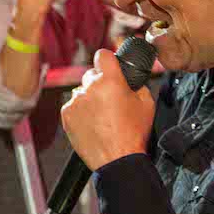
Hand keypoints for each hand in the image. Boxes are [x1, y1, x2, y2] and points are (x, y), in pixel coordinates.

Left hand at [61, 49, 155, 170]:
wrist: (116, 159)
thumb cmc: (133, 132)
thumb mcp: (146, 102)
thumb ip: (136, 83)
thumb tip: (129, 78)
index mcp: (111, 80)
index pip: (102, 55)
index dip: (107, 60)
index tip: (109, 66)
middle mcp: (90, 87)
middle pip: (91, 74)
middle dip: (100, 83)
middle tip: (110, 99)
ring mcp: (76, 101)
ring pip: (82, 91)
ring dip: (89, 97)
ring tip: (101, 115)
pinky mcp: (66, 114)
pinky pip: (73, 105)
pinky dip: (80, 110)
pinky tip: (92, 122)